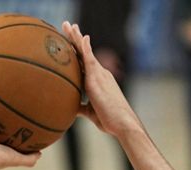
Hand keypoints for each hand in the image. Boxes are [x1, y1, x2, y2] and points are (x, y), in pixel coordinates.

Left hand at [60, 22, 141, 137]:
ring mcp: (99, 74)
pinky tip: (81, 36)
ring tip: (68, 25)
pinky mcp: (97, 79)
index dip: (78, 50)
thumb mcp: (92, 112)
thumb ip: (82, 107)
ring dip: (76, 37)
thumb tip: (72, 107)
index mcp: (98, 81)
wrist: (123, 123)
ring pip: (85, 52)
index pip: (84, 62)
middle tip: (67, 25)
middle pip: (84, 53)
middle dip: (75, 38)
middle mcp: (99, 74)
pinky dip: (85, 47)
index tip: (71, 39)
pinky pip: (90, 59)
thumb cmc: (110, 120)